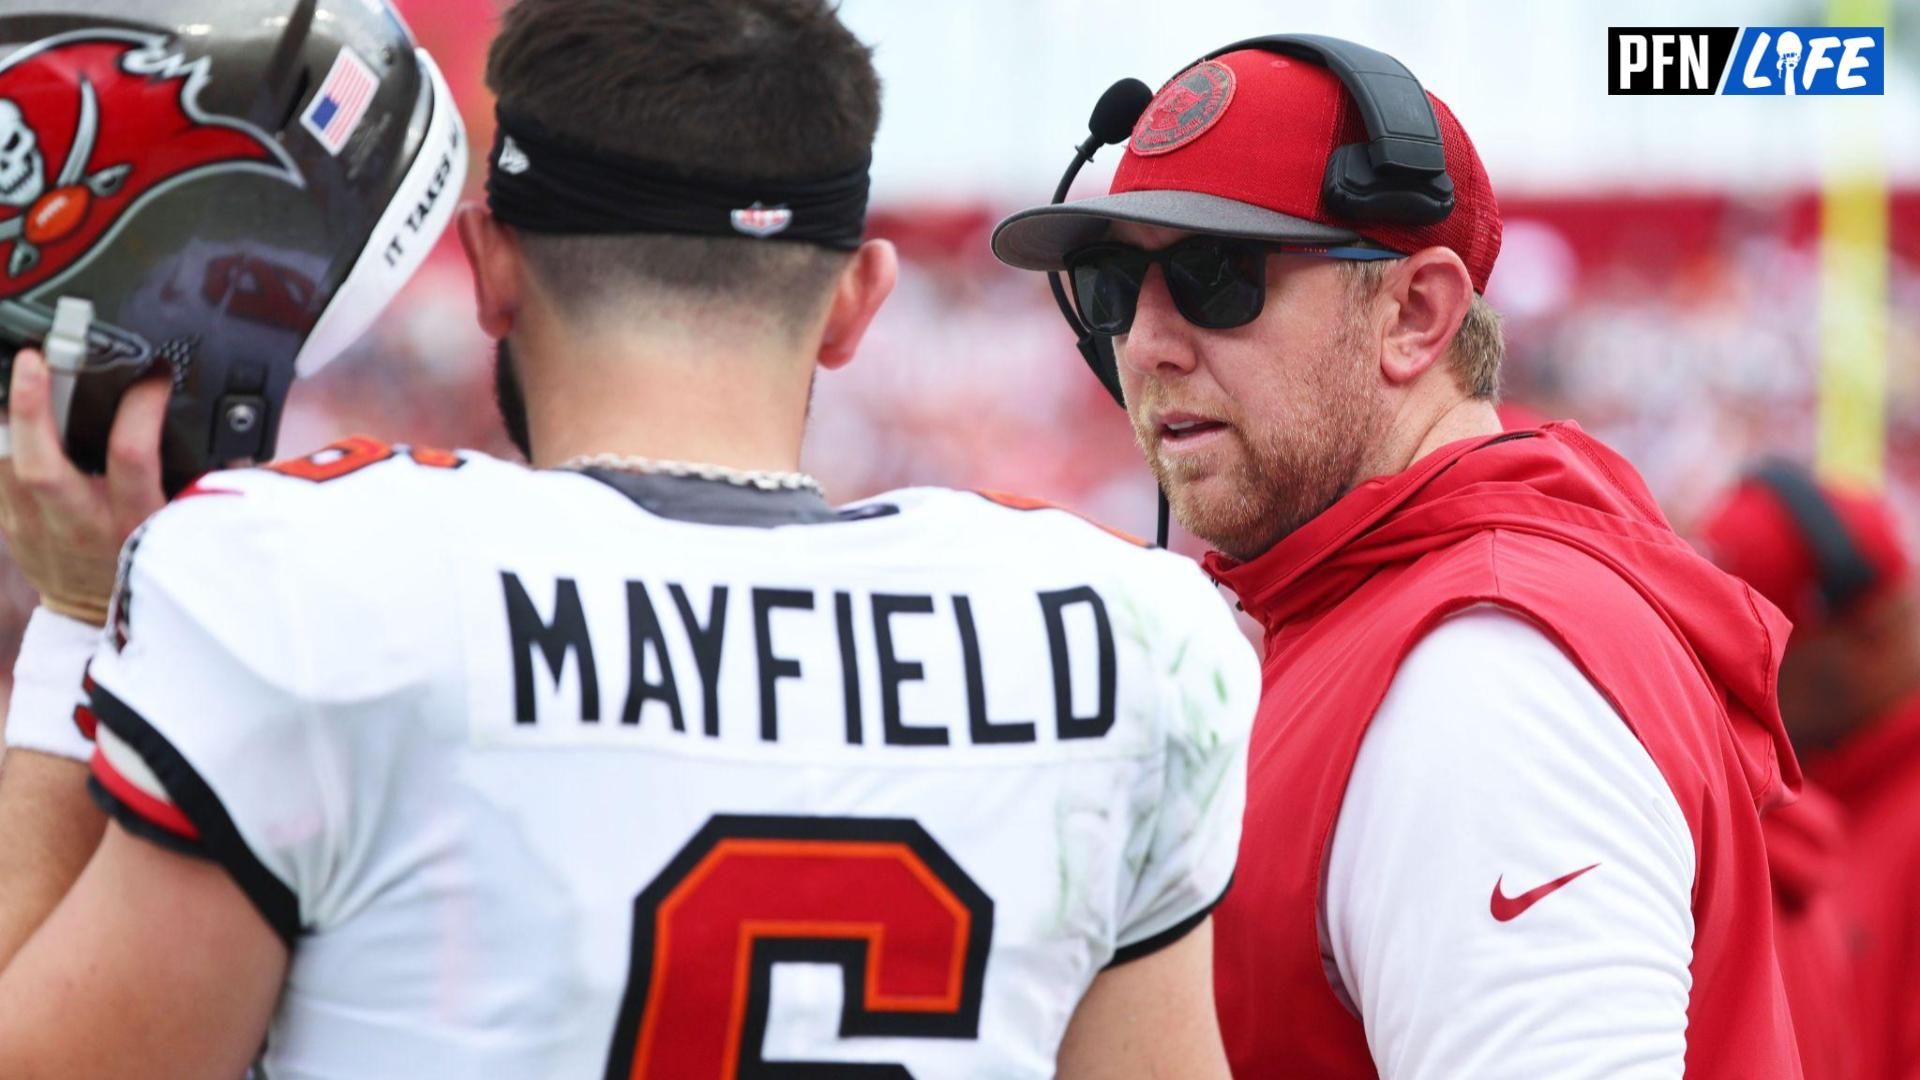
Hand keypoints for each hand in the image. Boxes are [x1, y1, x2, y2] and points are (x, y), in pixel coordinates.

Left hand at [0, 349, 169, 625]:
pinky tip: (8, 410)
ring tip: (16, 372)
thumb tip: (217, 434)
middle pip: (40, 462)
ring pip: (4, 462)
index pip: (131, 455)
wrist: (94, 618)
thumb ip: (189, 484)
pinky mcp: (8, 524)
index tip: (152, 376)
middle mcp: (77, 523)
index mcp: (132, 521)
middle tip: (34, 359)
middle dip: (32, 406)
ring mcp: (33, 527)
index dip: (140, 407)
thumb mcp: (177, 528)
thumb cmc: (143, 567)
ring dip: (7, 414)